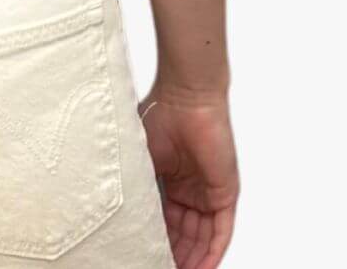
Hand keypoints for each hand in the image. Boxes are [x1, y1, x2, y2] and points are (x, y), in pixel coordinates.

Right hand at [138, 84, 239, 268]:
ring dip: (192, 259)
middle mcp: (192, 190)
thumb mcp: (140, 157)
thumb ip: (138, 184)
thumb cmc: (159, 115)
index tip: (143, 254)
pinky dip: (212, 253)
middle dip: (174, 255)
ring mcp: (209, 193)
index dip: (157, 240)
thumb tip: (120, 214)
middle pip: (184, 234)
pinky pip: (221, 232)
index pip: (165, 222)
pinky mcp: (226, 193)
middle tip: (157, 266)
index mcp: (171, 180)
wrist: (185, 96)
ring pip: (202, 238)